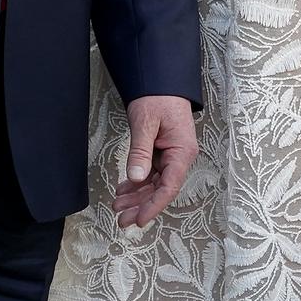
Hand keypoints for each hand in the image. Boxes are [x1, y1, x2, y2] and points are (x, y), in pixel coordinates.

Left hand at [115, 95, 198, 229]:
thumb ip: (140, 151)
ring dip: (136, 196)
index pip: (169, 186)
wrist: (160, 81)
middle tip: (121, 220)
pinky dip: (136, 183)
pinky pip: (150, 173)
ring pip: (154, 183)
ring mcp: (171, 155)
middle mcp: (179, 157)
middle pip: (160, 189)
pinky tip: (123, 191)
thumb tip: (135, 178)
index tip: (139, 220)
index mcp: (182, 152)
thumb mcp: (145, 123)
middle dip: (140, 206)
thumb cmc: (157, 98)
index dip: (154, 205)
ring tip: (118, 207)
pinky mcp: (161, 152)